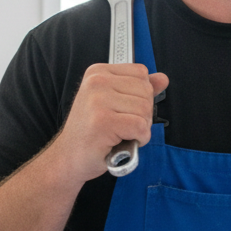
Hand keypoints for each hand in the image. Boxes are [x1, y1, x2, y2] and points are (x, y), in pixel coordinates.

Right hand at [51, 63, 168, 182]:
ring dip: (140, 128)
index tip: (123, 109)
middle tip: (123, 125)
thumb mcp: (114, 103)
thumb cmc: (92, 132)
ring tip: (121, 134)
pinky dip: (140, 138)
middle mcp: (96, 81)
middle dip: (143, 113)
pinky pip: (140, 126)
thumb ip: (138, 89)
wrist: (68, 158)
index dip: (141, 95)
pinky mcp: (103, 121)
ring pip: (145, 109)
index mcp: (98, 72)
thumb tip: (162, 79)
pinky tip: (124, 141)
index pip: (141, 73)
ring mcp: (98, 100)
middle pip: (145, 91)